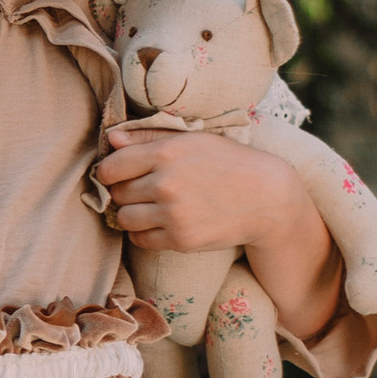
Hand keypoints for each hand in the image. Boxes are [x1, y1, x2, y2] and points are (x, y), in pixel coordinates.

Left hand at [101, 124, 343, 338]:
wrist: (267, 198)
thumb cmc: (228, 163)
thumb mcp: (193, 139)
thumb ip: (149, 137)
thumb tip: (111, 139)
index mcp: (167, 152)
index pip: (111, 167)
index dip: (109, 172)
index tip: (118, 174)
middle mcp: (167, 183)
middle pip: (117, 194)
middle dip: (124, 192)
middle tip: (143, 190)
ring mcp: (173, 214)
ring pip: (125, 219)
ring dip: (132, 214)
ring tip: (151, 207)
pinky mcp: (181, 239)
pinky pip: (141, 240)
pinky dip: (145, 234)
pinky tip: (162, 222)